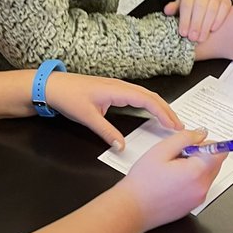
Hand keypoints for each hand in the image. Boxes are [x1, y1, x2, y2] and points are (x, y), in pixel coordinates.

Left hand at [44, 72, 182, 149]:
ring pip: (145, 95)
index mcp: (117, 90)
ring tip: (170, 121)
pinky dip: (149, 105)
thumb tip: (121, 146)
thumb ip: (106, 132)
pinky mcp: (113, 90)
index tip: (174, 125)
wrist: (52, 86)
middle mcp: (120, 86)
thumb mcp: (87, 117)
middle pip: (150, 96)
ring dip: (160, 107)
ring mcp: (117, 87)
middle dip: (167, 110)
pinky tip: (152, 113)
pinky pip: (137, 96)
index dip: (163, 112)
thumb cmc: (68, 97)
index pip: (147, 100)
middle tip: (180, 126)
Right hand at [118, 128, 224, 228]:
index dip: (207, 143)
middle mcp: (202, 187)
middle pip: (216, 163)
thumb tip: (201, 134)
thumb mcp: (161, 150)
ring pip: (208, 174)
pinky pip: (200, 186)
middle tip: (177, 156)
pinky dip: (191, 180)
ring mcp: (199, 198)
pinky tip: (172, 181)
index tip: (194, 143)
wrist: (132, 209)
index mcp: (197, 172)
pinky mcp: (194, 205)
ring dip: (196, 167)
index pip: (220, 151)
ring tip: (172, 170)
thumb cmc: (142, 182)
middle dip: (201, 155)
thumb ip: (185, 138)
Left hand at [163, 0, 230, 42]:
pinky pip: (223, 10)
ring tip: (201, 38)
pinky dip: (218, 21)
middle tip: (192, 38)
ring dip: (206, 26)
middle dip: (196, 24)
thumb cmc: (192, 4)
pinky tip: (212, 30)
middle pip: (200, 7)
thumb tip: (167, 10)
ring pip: (212, 9)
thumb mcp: (181, 5)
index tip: (183, 33)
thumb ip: (174, 8)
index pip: (187, 4)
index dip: (185, 20)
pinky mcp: (226, 1)